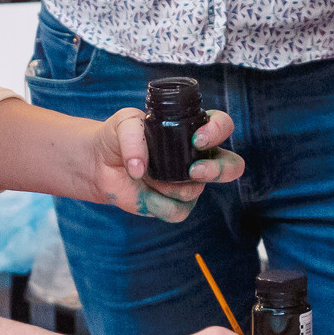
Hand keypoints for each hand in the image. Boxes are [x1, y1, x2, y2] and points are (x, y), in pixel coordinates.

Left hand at [90, 106, 243, 222]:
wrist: (100, 164)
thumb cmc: (118, 136)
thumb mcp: (124, 123)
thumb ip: (134, 138)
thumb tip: (140, 168)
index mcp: (193, 129)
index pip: (223, 126)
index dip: (218, 132)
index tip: (196, 139)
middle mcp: (198, 157)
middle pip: (233, 166)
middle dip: (218, 170)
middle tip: (193, 170)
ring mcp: (188, 183)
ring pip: (196, 191)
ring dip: (169, 186)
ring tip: (148, 176)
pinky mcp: (175, 205)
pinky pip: (178, 211)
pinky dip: (158, 204)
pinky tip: (145, 194)